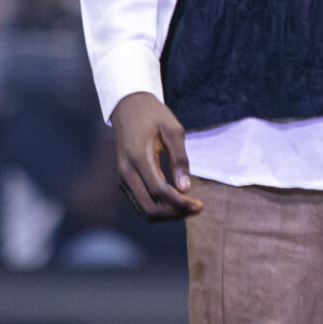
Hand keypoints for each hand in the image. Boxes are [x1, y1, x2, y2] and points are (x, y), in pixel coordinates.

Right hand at [110, 92, 201, 220]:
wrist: (129, 109)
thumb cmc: (154, 116)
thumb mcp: (173, 130)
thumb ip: (180, 158)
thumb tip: (185, 189)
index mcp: (138, 157)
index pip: (159, 191)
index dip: (180, 203)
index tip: (200, 205)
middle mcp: (126, 172)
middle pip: (149, 208)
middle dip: (175, 213)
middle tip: (196, 208)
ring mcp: (122, 179)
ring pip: (144, 210)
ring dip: (167, 214)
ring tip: (189, 207)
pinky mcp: (124, 182)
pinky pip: (141, 204)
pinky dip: (159, 209)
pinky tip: (176, 202)